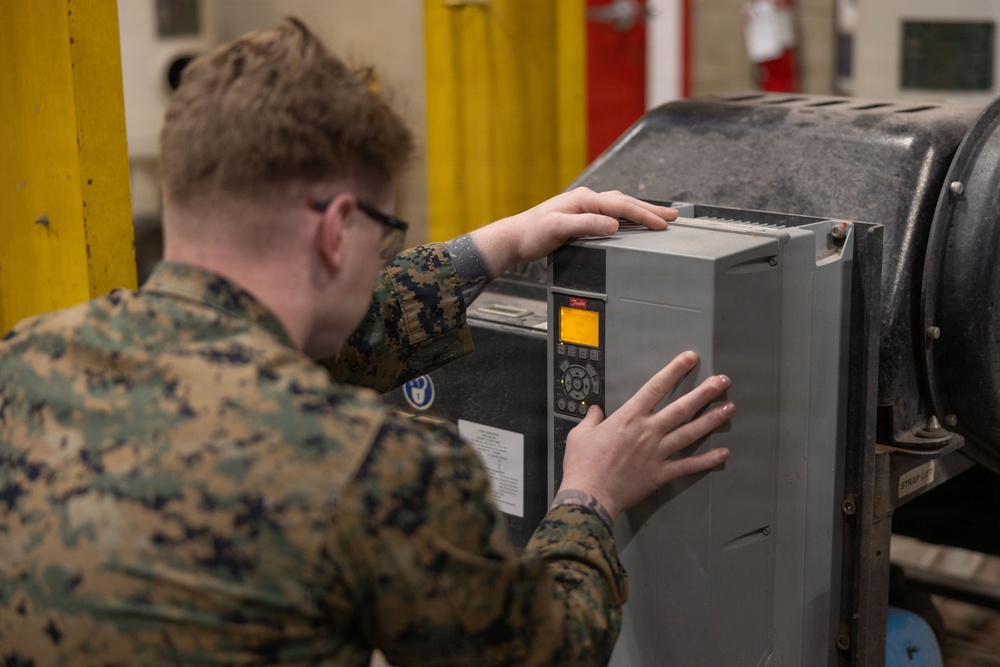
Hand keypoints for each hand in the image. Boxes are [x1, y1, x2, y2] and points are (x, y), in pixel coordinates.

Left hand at [469, 187, 676, 276]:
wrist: (514, 238)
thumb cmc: (532, 234)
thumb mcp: (558, 229)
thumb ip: (586, 225)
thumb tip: (613, 224)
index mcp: (584, 200)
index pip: (621, 206)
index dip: (644, 215)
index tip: (662, 224)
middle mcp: (586, 200)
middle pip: (626, 202)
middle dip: (651, 210)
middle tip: (674, 216)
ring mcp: (584, 207)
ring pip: (620, 206)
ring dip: (641, 211)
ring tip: (660, 217)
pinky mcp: (581, 217)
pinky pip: (612, 213)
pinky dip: (628, 216)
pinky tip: (633, 222)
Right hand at [556, 351, 733, 522]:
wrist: (590, 495)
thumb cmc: (583, 465)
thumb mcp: (580, 434)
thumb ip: (592, 419)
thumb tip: (595, 411)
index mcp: (628, 417)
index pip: (655, 387)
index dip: (674, 370)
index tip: (689, 358)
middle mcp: (647, 431)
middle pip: (681, 408)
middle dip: (704, 393)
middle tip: (722, 382)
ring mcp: (656, 452)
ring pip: (690, 433)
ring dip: (711, 420)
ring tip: (729, 408)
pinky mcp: (660, 473)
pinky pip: (688, 466)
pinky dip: (707, 460)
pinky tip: (723, 453)